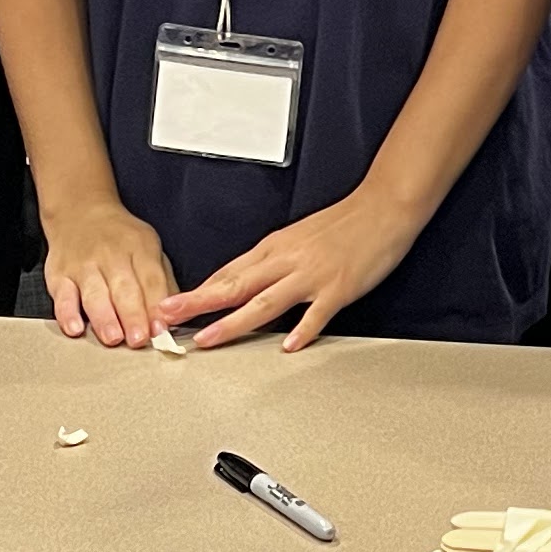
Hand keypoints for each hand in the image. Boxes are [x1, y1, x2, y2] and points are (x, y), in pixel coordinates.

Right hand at [41, 196, 179, 346]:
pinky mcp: (60, 275)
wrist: (80, 212)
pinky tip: (74, 328)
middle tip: (139, 339)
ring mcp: (84, 266)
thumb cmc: (121, 239)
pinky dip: (67, 313)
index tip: (161, 329)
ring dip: (104, 318)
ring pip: (95, 295)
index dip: (156, 306)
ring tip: (113, 338)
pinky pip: (62, 296)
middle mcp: (111, 256)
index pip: (150, 279)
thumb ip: (163, 283)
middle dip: (132, 316)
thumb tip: (175, 318)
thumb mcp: (149, 249)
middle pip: (124, 289)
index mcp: (139, 249)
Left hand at [161, 186, 422, 352]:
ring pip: (265, 301)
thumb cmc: (344, 223)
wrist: (384, 206)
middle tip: (166, 317)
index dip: (196, 292)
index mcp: (274, 247)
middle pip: (234, 285)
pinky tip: (288, 345)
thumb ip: (270, 262)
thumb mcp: (297, 237)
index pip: (227, 273)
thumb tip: (241, 284)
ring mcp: (312, 275)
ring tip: (208, 338)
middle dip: (196, 303)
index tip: (169, 306)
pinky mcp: (339, 287)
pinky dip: (302, 330)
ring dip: (233, 321)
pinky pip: (317, 313)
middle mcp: (287, 260)